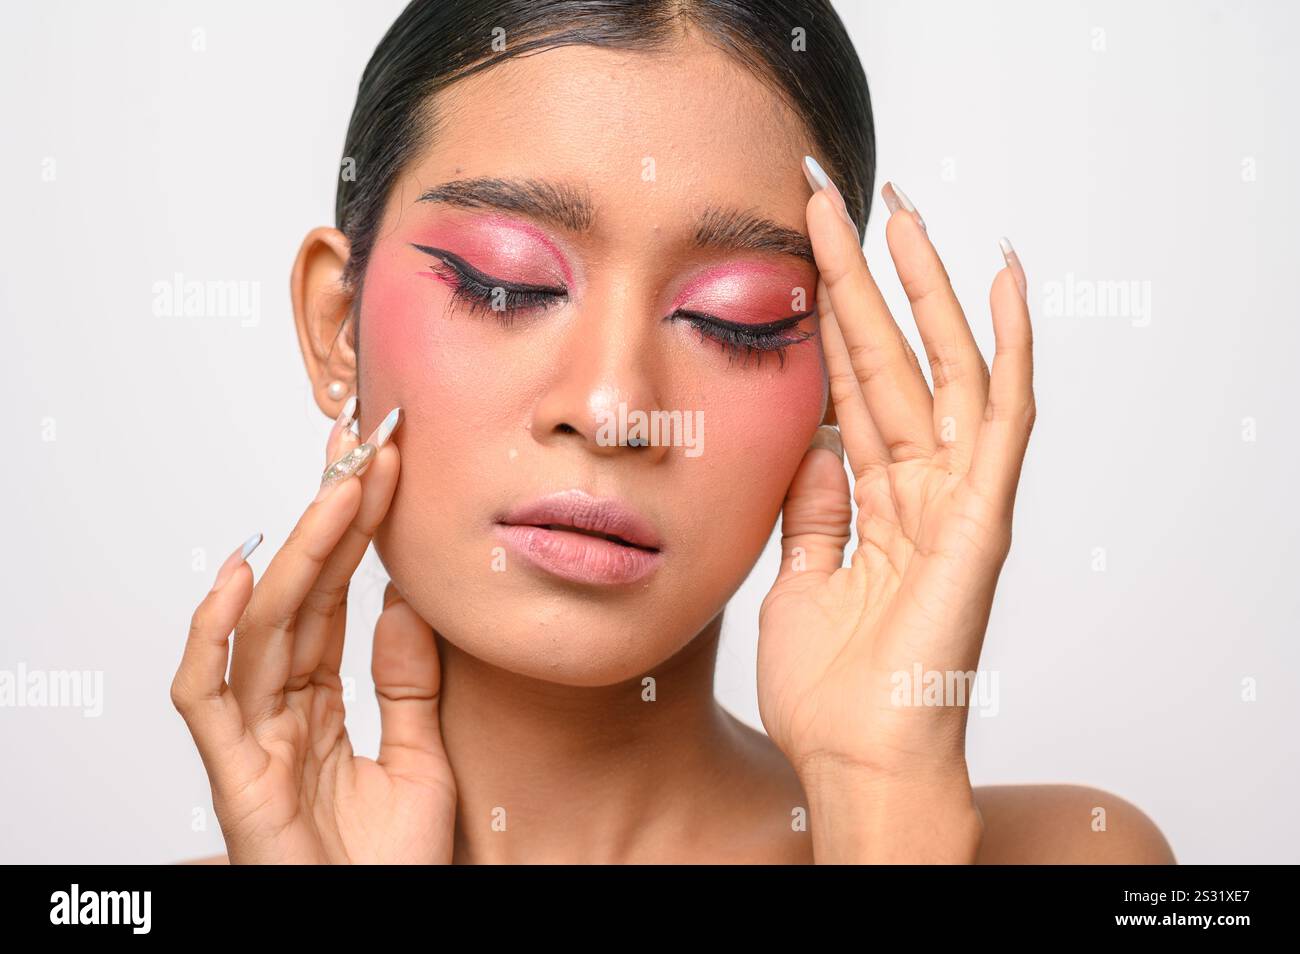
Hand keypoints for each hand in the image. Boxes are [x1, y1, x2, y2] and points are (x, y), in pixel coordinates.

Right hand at [171, 402, 456, 862]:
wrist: (382, 929)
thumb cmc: (396, 869)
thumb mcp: (422, 758)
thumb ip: (408, 683)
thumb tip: (399, 602)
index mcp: (320, 708)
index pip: (334, 603)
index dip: (356, 538)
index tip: (386, 473)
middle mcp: (280, 713)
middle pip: (300, 600)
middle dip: (330, 523)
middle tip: (362, 452)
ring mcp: (252, 740)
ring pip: (263, 628)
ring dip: (300, 553)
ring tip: (336, 489)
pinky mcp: (232, 775)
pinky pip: (204, 694)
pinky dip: (212, 633)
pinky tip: (242, 572)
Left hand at [757, 173, 1033, 856]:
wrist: (856, 760)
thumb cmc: (832, 688)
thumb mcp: (803, 578)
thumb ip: (815, 508)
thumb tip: (813, 445)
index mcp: (877, 503)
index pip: (852, 390)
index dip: (826, 322)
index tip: (798, 256)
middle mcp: (922, 488)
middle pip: (893, 361)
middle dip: (864, 280)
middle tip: (834, 199)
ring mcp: (957, 499)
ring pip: (943, 369)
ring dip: (922, 289)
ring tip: (899, 212)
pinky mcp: (982, 517)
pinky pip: (1003, 419)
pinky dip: (1010, 347)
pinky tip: (1002, 280)